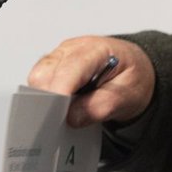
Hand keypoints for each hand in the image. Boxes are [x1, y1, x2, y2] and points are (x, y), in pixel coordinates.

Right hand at [27, 36, 155, 127]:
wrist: (134, 68)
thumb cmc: (132, 77)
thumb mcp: (129, 95)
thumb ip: (102, 106)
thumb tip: (72, 118)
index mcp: (97, 50)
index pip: (70, 69)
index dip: (60, 93)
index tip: (56, 116)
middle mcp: (74, 48)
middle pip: (45, 74)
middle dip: (50, 101)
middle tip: (59, 123)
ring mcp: (60, 55)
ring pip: (38, 79)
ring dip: (47, 100)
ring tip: (64, 116)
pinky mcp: (53, 66)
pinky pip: (40, 83)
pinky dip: (47, 98)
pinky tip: (62, 108)